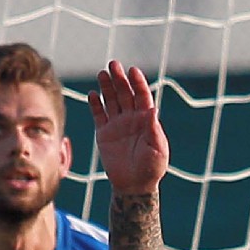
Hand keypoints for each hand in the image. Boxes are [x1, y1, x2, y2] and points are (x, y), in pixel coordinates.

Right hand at [89, 61, 170, 196]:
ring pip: (111, 100)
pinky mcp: (104, 133)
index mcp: (146, 119)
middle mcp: (131, 118)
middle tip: (113, 64)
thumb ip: (154, 129)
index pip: (142, 95)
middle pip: (125, 93)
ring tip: (102, 73)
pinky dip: (95, 104)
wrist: (134, 185)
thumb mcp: (157, 149)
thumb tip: (153, 108)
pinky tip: (93, 94)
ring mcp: (117, 124)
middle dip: (120, 79)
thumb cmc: (151, 168)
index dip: (137, 83)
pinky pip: (98, 115)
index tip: (133, 71)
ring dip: (107, 87)